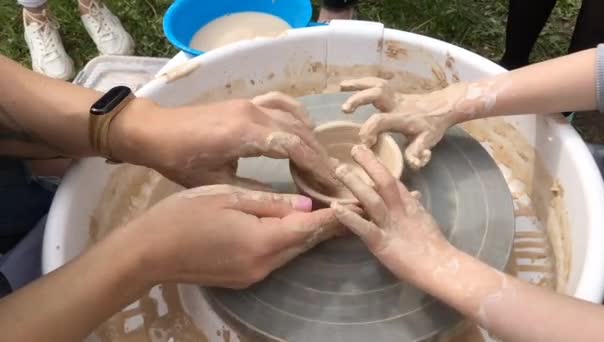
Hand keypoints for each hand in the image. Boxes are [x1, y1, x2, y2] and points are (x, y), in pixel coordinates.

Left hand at [113, 92, 335, 188]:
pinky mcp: (246, 102)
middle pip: (299, 132)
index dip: (316, 165)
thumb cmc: (179, 161)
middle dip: (318, 156)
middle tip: (331, 179)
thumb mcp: (216, 183)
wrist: (154, 132)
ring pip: (293, 118)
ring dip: (310, 139)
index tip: (330, 184)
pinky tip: (305, 129)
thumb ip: (254, 190)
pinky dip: (297, 116)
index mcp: (245, 133)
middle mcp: (253, 113)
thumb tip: (288, 203)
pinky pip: (281, 103)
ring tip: (320, 162)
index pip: (294, 146)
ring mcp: (250, 104)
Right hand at [134, 185, 341, 287]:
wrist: (148, 252)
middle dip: (327, 225)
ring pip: (291, 250)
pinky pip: (275, 257)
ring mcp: (254, 275)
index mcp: (263, 241)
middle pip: (304, 242)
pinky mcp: (243, 278)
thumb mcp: (229, 197)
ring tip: (327, 212)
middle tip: (349, 205)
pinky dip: (288, 241)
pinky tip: (292, 226)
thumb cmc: (185, 215)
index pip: (310, 227)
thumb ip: (271, 203)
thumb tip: (306, 206)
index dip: (336, 216)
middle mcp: (264, 264)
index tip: (358, 203)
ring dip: (308, 233)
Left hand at [331, 144, 450, 281]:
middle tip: (354, 149)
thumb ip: (414, 205)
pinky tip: (336, 207)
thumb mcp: (422, 219)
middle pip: (384, 182)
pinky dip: (350, 217)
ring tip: (339, 170)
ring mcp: (390, 225)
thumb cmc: (431, 246)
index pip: (392, 179)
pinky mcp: (382, 242)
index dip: (377, 164)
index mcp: (408, 204)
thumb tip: (412, 192)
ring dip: (355, 184)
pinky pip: (364, 227)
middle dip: (369, 164)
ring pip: (372, 200)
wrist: (440, 268)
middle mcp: (399, 210)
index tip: (362, 150)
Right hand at [340, 77, 476, 169]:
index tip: (364, 143)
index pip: (382, 121)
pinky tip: (347, 85)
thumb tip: (413, 163)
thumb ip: (418, 154)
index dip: (369, 130)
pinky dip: (361, 82)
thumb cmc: (433, 125)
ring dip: (357, 85)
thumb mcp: (428, 142)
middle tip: (344, 109)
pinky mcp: (392, 92)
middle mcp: (397, 104)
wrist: (445, 105)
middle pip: (377, 94)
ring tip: (341, 87)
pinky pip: (375, 83)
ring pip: (375, 84)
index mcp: (403, 118)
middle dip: (360, 99)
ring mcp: (394, 95)